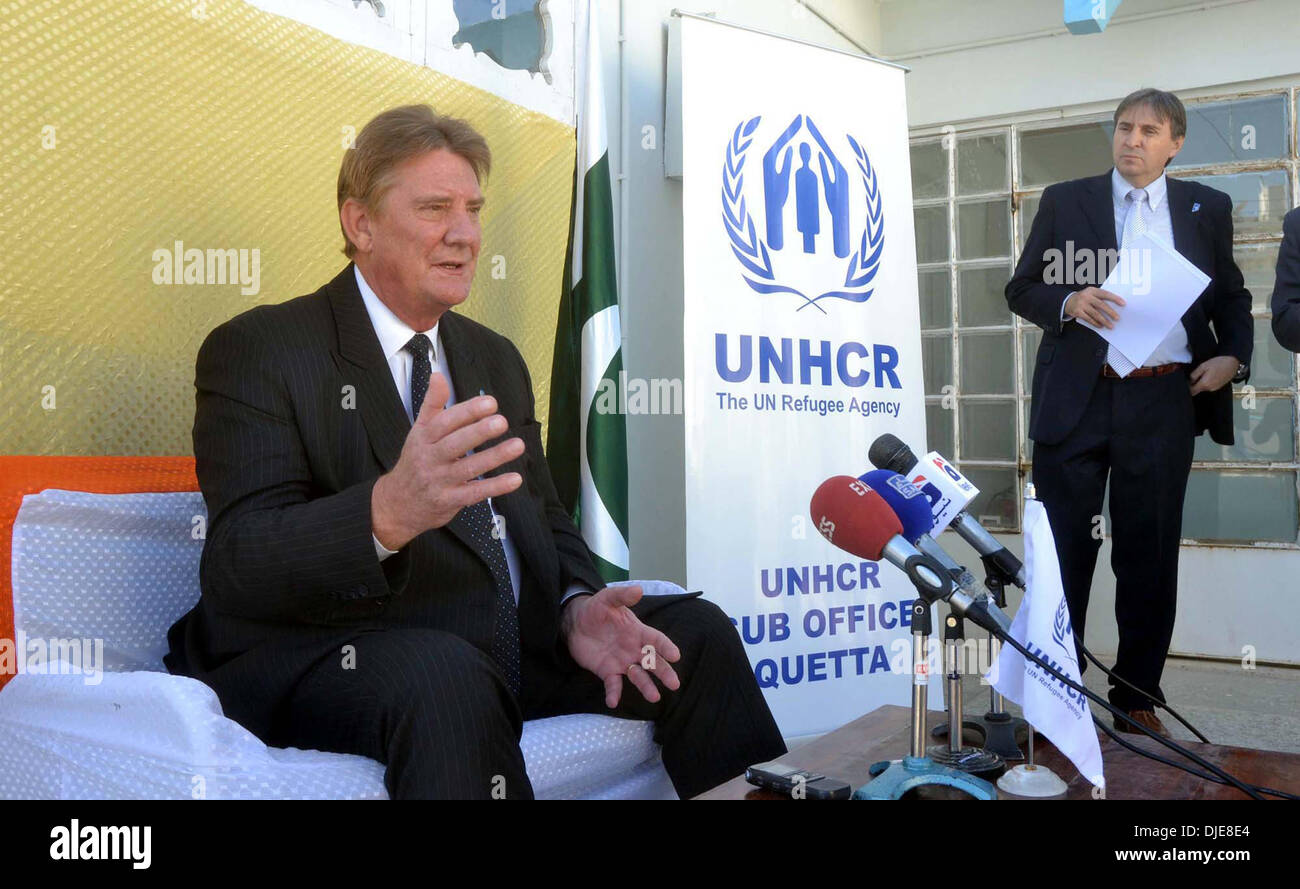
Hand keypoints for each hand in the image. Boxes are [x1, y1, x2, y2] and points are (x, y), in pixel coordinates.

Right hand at [371, 371, 523, 549]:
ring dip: (494, 457)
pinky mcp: (449, 501)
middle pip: (455, 444)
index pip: (445, 422)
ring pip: (468, 468)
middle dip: (479, 432)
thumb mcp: (418, 431)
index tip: (491, 403)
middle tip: (502, 421)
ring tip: (518, 445)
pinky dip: (495, 486)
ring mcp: (439, 481)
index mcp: (423, 438)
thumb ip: (432, 404)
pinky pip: (474, 493)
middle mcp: (430, 458)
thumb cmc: (415, 462)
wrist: (397, 504)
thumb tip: (438, 375)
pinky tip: (515, 478)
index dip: (468, 412)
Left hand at [561, 585, 681, 707]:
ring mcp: (622, 662)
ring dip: (646, 686)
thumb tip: (638, 589)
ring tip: (654, 697)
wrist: (575, 622)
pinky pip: (613, 684)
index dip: (666, 647)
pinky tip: (612, 701)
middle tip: (674, 684)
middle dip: (664, 672)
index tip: (675, 655)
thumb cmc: (597, 609)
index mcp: (638, 631)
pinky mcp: (607, 672)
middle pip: (653, 662)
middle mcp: (634, 649)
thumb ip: (622, 595)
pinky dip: (614, 693)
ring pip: (638, 676)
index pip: (656, 640)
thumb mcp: (608, 598)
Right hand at [1064, 287, 1125, 328]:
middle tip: (1117, 318)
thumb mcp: (1091, 294)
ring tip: (1111, 326)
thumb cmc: (1084, 298)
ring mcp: (1081, 304)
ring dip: (1104, 321)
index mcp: (1092, 290)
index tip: (1123, 304)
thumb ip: (1100, 298)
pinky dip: (1095, 323)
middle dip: (1110, 312)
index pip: (1105, 294)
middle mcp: (1086, 296)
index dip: (1115, 298)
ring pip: (1095, 314)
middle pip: (1101, 305)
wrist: (1067, 301)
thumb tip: (1114, 307)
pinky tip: (1101, 326)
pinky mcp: (1077, 312)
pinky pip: (1088, 319)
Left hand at [1189, 356, 1238, 395]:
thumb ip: (1194, 374)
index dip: (1187, 388)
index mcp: (1205, 384)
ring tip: (1204, 373)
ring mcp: (1215, 388)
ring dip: (1201, 382)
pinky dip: (1207, 382)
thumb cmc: (1219, 363)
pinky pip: (1209, 386)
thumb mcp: (1203, 366)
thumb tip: (1188, 380)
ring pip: (1203, 388)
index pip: (1191, 391)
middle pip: (1197, 390)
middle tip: (1195, 375)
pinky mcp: (1219, 386)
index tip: (1185, 382)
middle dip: (1193, 384)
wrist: (1233, 362)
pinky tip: (1210, 374)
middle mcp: (1210, 388)